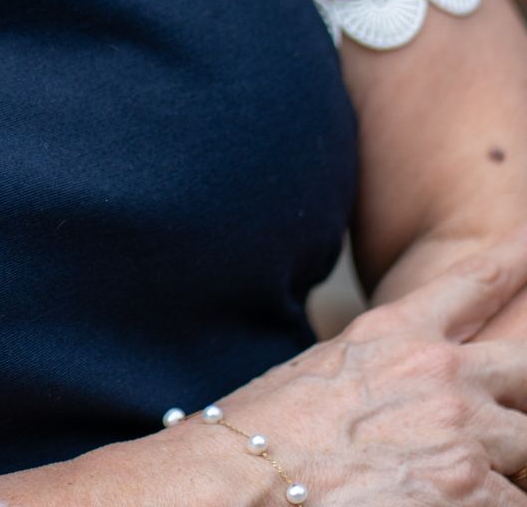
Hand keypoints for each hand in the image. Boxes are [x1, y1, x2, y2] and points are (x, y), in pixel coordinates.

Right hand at [206, 218, 526, 502]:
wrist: (245, 479)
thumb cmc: (267, 434)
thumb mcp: (325, 373)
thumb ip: (383, 372)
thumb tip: (401, 398)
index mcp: (398, 333)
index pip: (477, 284)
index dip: (516, 261)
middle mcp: (440, 373)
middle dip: (526, 383)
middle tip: (519, 400)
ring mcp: (464, 432)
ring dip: (511, 465)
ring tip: (474, 475)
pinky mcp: (473, 491)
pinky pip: (516, 501)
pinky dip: (499, 502)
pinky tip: (465, 503)